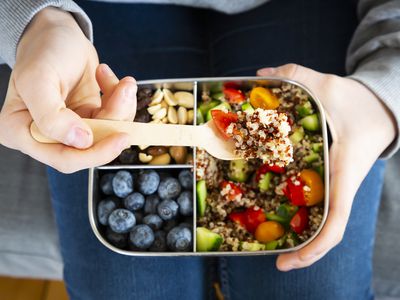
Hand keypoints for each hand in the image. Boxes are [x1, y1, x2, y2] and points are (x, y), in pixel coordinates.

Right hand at [0, 7, 136, 172]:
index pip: (63, 158)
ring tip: (123, 82)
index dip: (95, 153)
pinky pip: (113, 119)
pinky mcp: (88, 118)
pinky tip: (107, 76)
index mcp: (22, 133)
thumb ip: (52, 116)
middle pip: (91, 149)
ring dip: (121, 108)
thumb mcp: (39, 79)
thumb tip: (80, 141)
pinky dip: (120, 99)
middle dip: (114, 124)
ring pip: (107, 134)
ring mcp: (70, 128)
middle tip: (126, 96)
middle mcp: (45, 136)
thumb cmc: (43, 51)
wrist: (58, 33)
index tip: (119, 135)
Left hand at [257, 64, 395, 270]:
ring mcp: (337, 186)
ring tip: (273, 249)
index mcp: (345, 172)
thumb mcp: (329, 85)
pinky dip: (304, 218)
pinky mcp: (332, 181)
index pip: (337, 220)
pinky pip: (319, 206)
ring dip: (303, 239)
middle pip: (327, 231)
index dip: (316, 246)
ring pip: (323, 222)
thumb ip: (297, 75)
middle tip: (276, 263)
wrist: (382, 108)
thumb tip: (261, 74)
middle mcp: (341, 186)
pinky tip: (281, 216)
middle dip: (305, 252)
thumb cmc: (361, 102)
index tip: (290, 260)